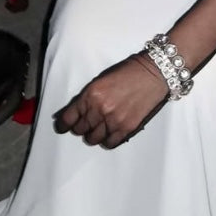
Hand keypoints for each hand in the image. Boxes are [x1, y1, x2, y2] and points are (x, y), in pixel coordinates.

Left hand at [54, 52, 170, 148]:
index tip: (62, 127)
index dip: (63, 125)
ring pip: (93, 139)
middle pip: (80, 130)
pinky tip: (108, 134)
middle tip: (84, 125)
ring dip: (93, 135)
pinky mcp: (127, 128)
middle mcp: (99, 109)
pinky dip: (106, 140)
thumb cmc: (128, 72)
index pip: (68, 118)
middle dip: (79, 128)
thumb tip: (74, 113)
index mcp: (90, 95)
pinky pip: (109, 143)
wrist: (153, 74)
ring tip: (98, 129)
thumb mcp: (100, 81)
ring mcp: (113, 121)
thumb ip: (86, 97)